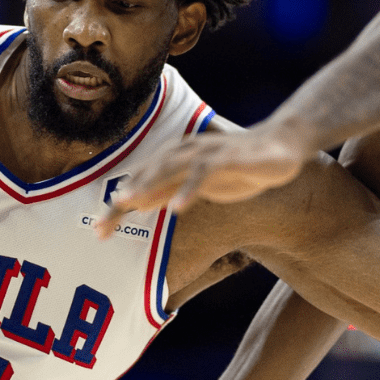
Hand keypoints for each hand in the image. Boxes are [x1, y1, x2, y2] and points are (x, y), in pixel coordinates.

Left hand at [95, 126, 311, 231]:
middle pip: (144, 177)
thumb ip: (168, 192)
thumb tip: (137, 205)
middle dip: (122, 201)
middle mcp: (182, 152)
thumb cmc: (236, 168)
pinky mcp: (226, 157)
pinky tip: (176, 208)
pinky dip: (188, 190)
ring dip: (146, 187)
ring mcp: (203, 153)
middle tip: (102, 226)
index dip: (117, 208)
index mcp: (172, 159)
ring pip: (168, 169)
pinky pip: (202, 174)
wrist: (281, 147)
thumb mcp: (196, 185)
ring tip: (127, 205)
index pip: (138, 184)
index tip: (99, 232)